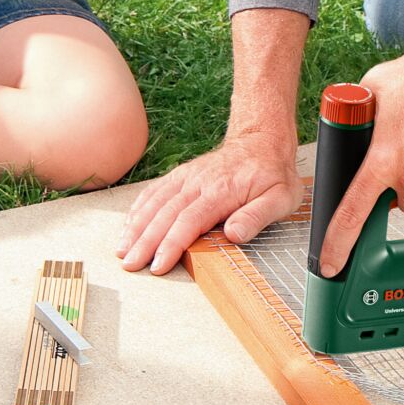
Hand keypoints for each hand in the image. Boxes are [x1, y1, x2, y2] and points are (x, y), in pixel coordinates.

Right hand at [117, 132, 302, 275]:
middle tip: (130, 265)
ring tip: (121, 250)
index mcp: (222, 191)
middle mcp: (198, 182)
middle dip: (145, 241)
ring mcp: (188, 177)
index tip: (157, 265)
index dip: (171, 244)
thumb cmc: (273, 173)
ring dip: (136, 227)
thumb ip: (257, 216)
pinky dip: (139, 208)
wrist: (262, 139)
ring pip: (155, 202)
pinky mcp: (182, 175)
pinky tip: (128, 225)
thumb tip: (234, 234)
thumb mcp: (281, 197)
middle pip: (165, 214)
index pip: (190, 220)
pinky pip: (155, 191)